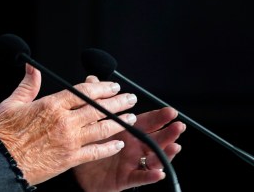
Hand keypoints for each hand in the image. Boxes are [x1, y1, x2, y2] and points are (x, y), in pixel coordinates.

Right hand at [0, 65, 137, 184]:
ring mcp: (70, 141)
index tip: (112, 86)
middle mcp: (64, 122)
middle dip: (118, 102)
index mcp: (51, 105)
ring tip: (131, 118)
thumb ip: (27, 84)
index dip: (101, 88)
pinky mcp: (71, 158)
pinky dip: (109, 147)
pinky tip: (118, 143)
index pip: (83, 92)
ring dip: (119, 122)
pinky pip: (96, 151)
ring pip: (102, 129)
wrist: (3, 161)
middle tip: (129, 98)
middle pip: (98, 108)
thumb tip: (31, 67)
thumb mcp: (12, 103)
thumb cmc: (5, 134)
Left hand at [72, 76, 185, 191]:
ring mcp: (132, 163)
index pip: (146, 122)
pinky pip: (140, 178)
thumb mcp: (92, 122)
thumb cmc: (90, 145)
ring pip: (153, 158)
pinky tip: (158, 173)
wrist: (79, 169)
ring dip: (165, 153)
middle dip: (168, 132)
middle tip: (178, 125)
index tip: (170, 111)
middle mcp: (134, 147)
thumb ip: (96, 102)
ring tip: (174, 146)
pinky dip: (150, 176)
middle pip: (155, 139)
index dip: (159, 117)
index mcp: (127, 132)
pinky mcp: (126, 178)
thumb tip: (93, 79)